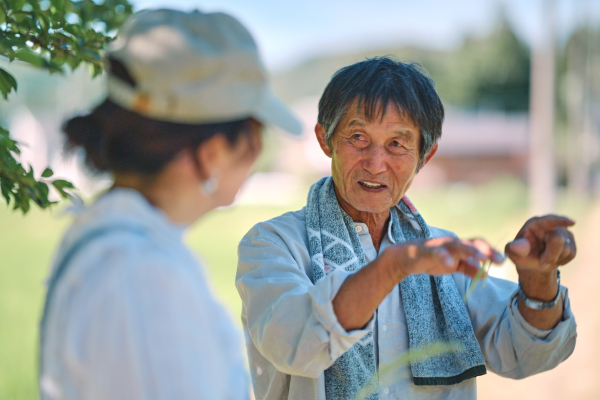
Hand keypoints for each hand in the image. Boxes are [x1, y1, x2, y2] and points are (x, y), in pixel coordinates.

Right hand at [387, 236, 504, 280]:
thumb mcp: (453, 266)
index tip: (504, 262)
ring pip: (457, 245)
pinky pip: (435, 253)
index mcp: (460, 247)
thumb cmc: (431, 260)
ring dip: (470, 250)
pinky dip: (443, 257)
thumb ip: (469, 269)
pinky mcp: (426, 251)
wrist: (405, 258)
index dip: (491, 252)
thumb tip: (486, 275)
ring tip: (481, 258)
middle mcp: (452, 243)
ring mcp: (439, 246)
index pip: (478, 246)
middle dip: (486, 251)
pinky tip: (450, 263)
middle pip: (471, 243)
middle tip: (500, 260)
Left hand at [505, 215, 575, 273]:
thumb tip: (517, 246)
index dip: (560, 221)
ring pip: (567, 249)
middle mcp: (550, 225)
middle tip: (541, 263)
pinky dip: (562, 260)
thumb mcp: (512, 253)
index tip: (572, 223)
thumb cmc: (521, 255)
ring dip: (554, 259)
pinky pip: (572, 254)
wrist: (532, 262)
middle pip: (558, 240)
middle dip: (550, 255)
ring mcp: (563, 232)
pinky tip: (553, 258)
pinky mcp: (571, 241)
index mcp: (535, 223)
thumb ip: (513, 249)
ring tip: (544, 259)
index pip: (549, 220)